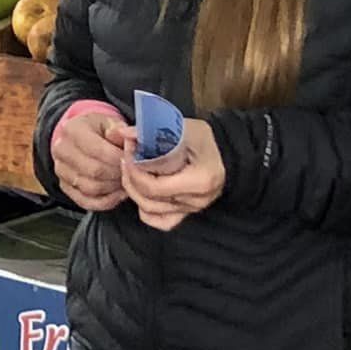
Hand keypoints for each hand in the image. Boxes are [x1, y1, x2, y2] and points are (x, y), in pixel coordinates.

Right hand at [52, 112, 125, 211]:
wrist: (80, 138)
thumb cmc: (97, 130)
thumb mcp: (109, 122)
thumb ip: (120, 129)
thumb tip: (128, 136)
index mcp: (73, 130)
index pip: (99, 150)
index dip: (121, 158)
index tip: (134, 159)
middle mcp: (62, 150)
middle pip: (95, 171)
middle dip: (118, 174)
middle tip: (132, 171)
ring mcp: (61, 170)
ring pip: (91, 188)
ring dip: (113, 188)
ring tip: (125, 180)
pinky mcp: (65, 187)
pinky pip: (87, 202)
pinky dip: (106, 201)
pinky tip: (117, 193)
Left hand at [121, 117, 226, 232]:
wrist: (226, 153)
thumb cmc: (205, 140)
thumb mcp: (182, 128)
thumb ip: (152, 130)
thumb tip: (123, 133)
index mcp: (199, 180)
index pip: (154, 187)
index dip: (134, 171)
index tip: (128, 152)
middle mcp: (196, 200)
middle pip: (149, 199)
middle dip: (130, 178)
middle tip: (126, 158)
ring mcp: (192, 209)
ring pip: (151, 210)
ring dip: (134, 191)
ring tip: (130, 171)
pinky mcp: (188, 213)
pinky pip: (162, 221)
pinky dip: (147, 210)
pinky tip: (142, 193)